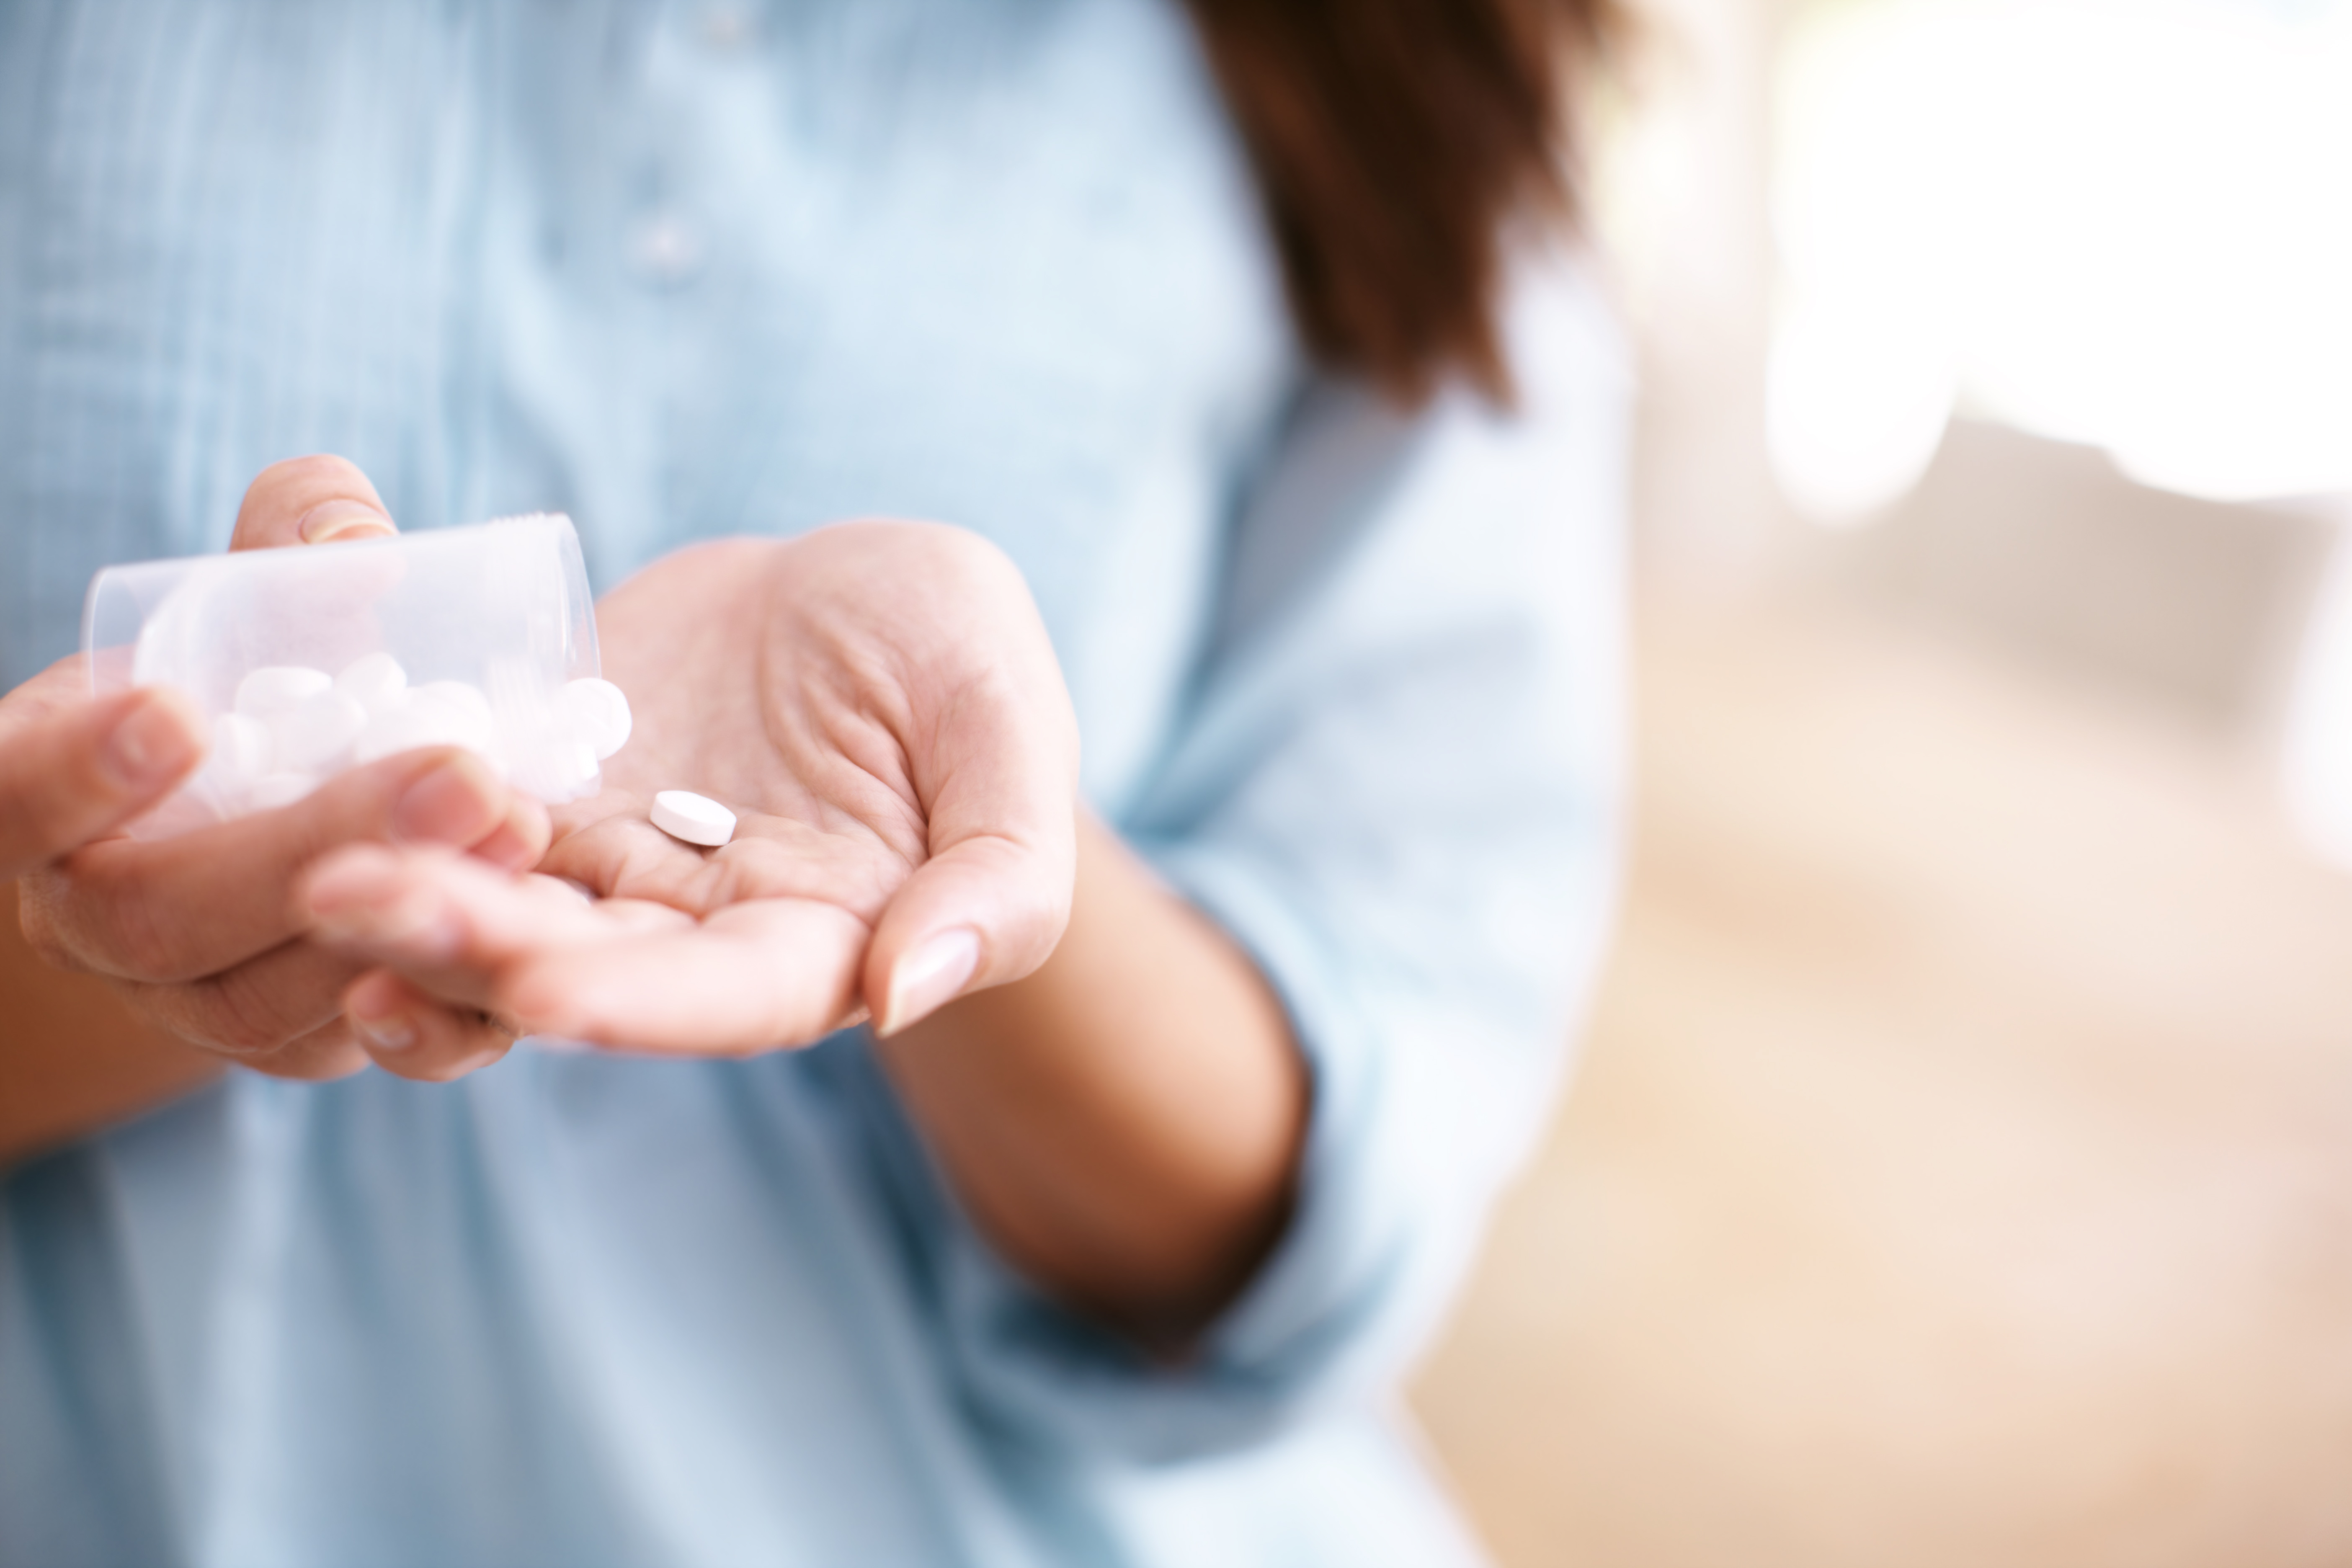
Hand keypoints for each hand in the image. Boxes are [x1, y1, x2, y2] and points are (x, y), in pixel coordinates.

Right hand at [15, 458, 550, 1079]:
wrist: (271, 815)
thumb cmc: (249, 677)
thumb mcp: (252, 600)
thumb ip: (291, 543)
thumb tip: (359, 536)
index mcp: (34, 798)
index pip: (5, 798)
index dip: (70, 771)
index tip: (173, 710)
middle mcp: (88, 919)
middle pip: (159, 916)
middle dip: (309, 847)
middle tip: (460, 774)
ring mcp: (183, 1002)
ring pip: (260, 1001)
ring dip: (396, 916)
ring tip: (517, 827)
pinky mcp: (287, 1045)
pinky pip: (352, 1046)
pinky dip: (439, 996)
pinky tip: (524, 925)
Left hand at [298, 521, 1080, 1077]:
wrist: (856, 590)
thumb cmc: (961, 653)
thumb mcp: (1013, 728)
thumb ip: (1000, 877)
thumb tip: (905, 996)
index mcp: (827, 940)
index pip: (732, 998)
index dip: (641, 1002)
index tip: (544, 990)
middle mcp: (699, 931)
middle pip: (586, 966)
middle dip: (474, 948)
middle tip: (358, 902)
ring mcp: (608, 867)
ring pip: (500, 911)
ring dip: (407, 904)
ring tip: (318, 872)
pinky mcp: (541, 793)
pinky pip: (454, 821)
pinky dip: (390, 818)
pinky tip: (318, 797)